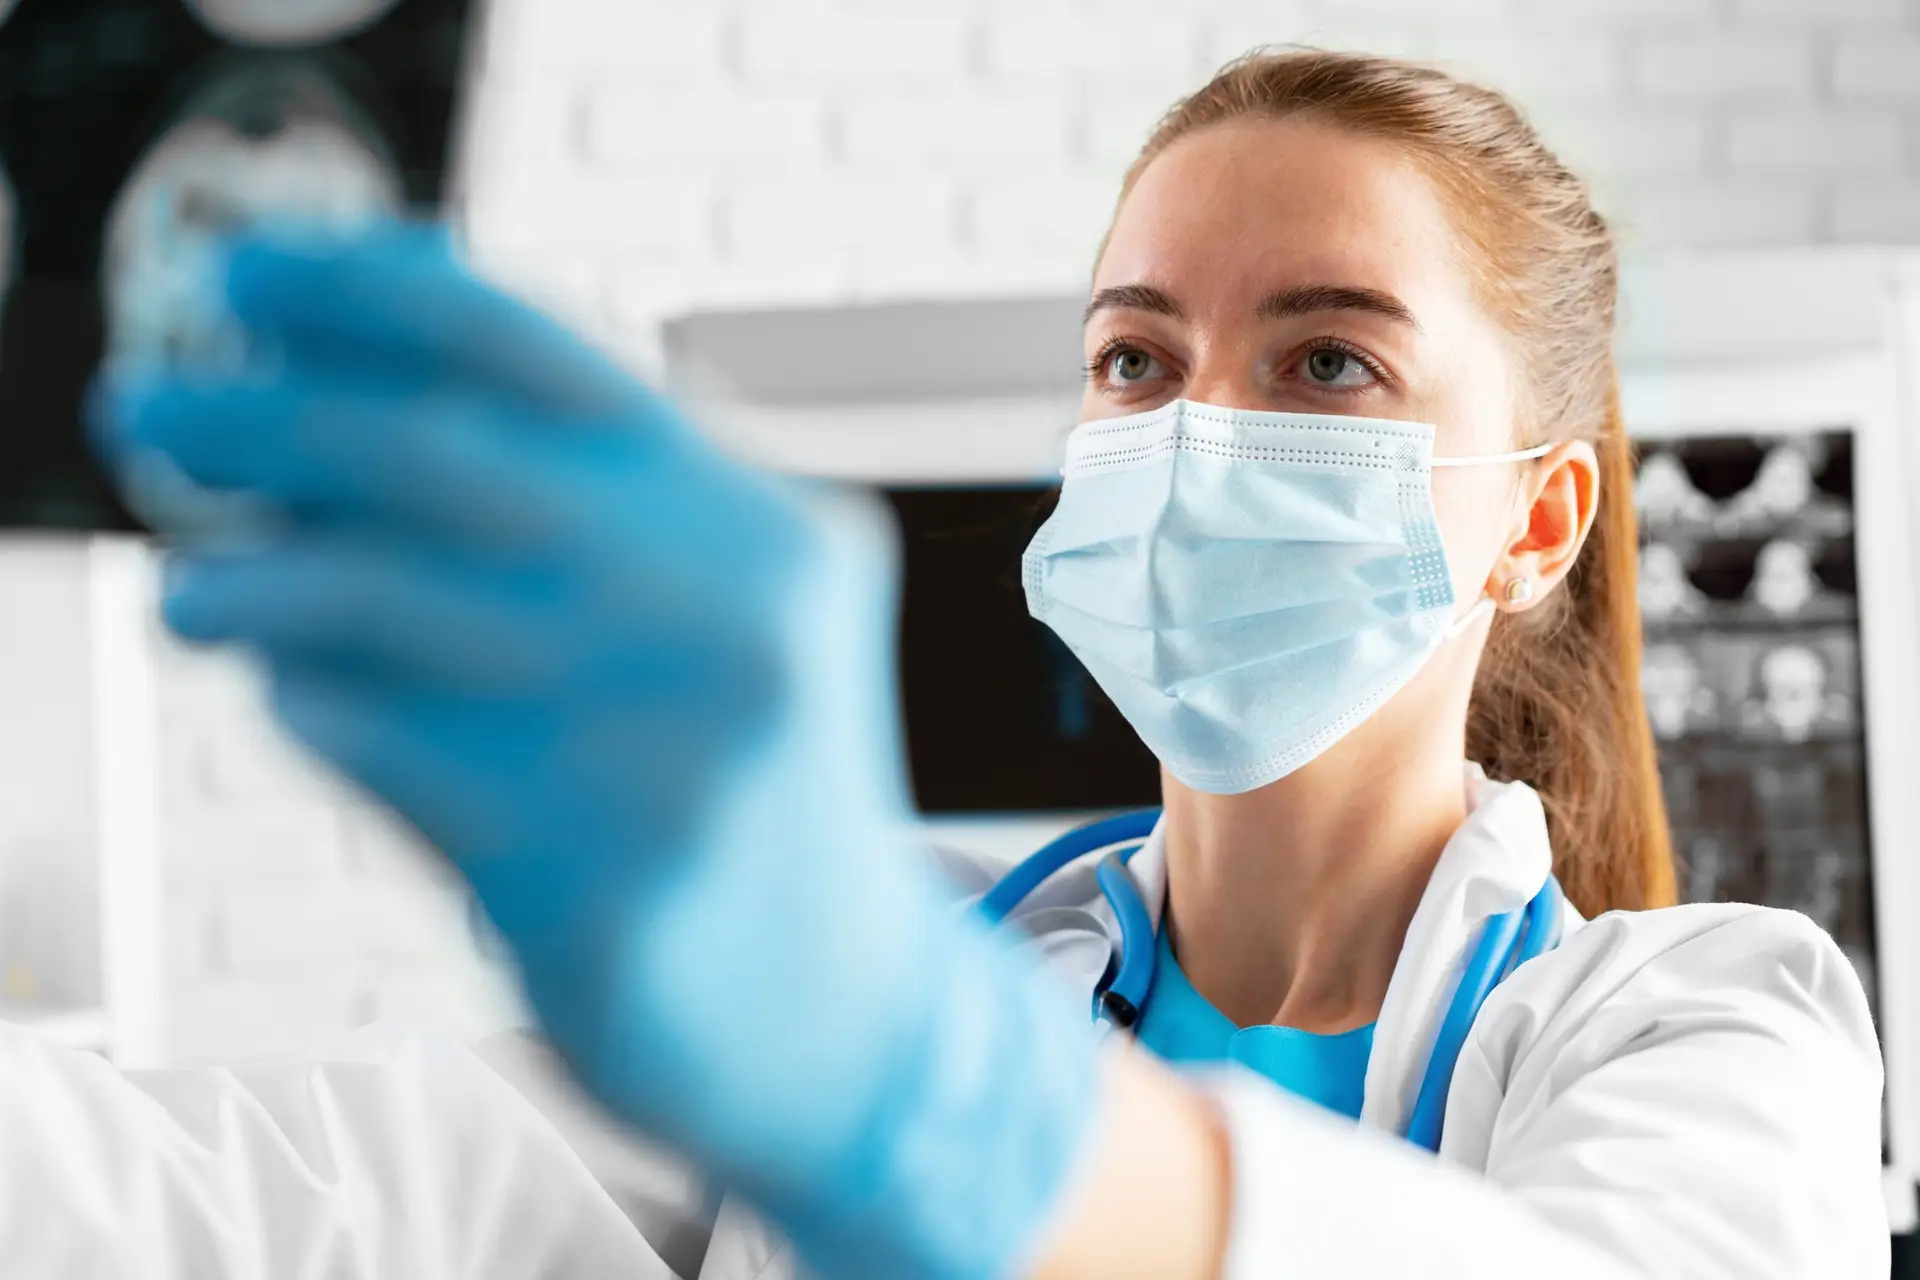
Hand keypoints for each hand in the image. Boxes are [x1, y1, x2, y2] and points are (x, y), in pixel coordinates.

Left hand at [90, 223, 1098, 1279]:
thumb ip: (598, 516)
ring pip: (382, 600)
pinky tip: (288, 693)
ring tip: (191, 590)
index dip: (366, 289)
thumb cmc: (747, 790)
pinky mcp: (590, 875)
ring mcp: (666, 749)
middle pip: (440, 457)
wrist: (843, 1013)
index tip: (244, 273)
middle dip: (260, 416)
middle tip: (146, 408)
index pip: (543, 351)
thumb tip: (341, 401)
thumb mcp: (731, 621)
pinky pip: (380, 739)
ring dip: (248, 577)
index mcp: (769, 528)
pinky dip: (305, 698)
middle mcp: (731, 617)